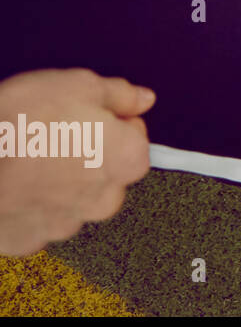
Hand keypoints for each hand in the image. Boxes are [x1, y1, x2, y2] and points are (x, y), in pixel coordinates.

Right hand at [0, 68, 154, 255]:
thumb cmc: (21, 125)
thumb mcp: (78, 85)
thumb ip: (119, 94)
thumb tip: (142, 98)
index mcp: (127, 159)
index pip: (136, 137)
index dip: (110, 121)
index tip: (86, 114)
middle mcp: (105, 199)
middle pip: (105, 171)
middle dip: (86, 154)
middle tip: (52, 133)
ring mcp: (66, 225)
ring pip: (72, 198)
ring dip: (57, 181)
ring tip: (26, 157)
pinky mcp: (29, 240)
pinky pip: (35, 219)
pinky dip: (27, 204)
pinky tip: (12, 183)